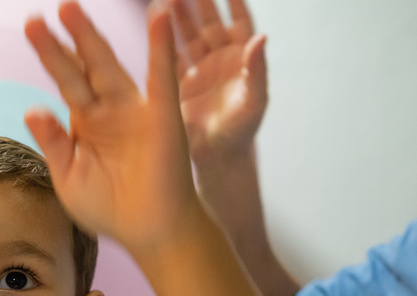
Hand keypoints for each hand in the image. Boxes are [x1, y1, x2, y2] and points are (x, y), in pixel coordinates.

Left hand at [24, 1, 201, 259]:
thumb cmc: (109, 207)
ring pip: (110, 66)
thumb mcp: (68, 177)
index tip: (33, 25)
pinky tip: (160, 15)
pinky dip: (162, 46)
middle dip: (66, 38)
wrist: (149, 231)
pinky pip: (162, 76)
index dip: (50, 52)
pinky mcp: (162, 116)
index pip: (64, 78)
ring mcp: (135, 109)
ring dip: (92, 38)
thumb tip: (32, 108)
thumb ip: (52, 142)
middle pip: (82, 65)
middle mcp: (108, 108)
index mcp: (85, 120)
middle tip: (44, 12)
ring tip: (71, 7)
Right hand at [169, 0, 266, 164]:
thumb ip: (258, 70)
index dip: (235, 3)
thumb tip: (262, 37)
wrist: (216, 159)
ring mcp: (200, 70)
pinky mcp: (180, 83)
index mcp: (242, 60)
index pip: (241, 22)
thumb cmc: (241, 133)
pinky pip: (171, 55)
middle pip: (211, 22)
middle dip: (202, 2)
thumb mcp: (254, 102)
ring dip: (180, 15)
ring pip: (189, 34)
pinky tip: (155, 24)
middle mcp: (221, 60)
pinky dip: (164, 40)